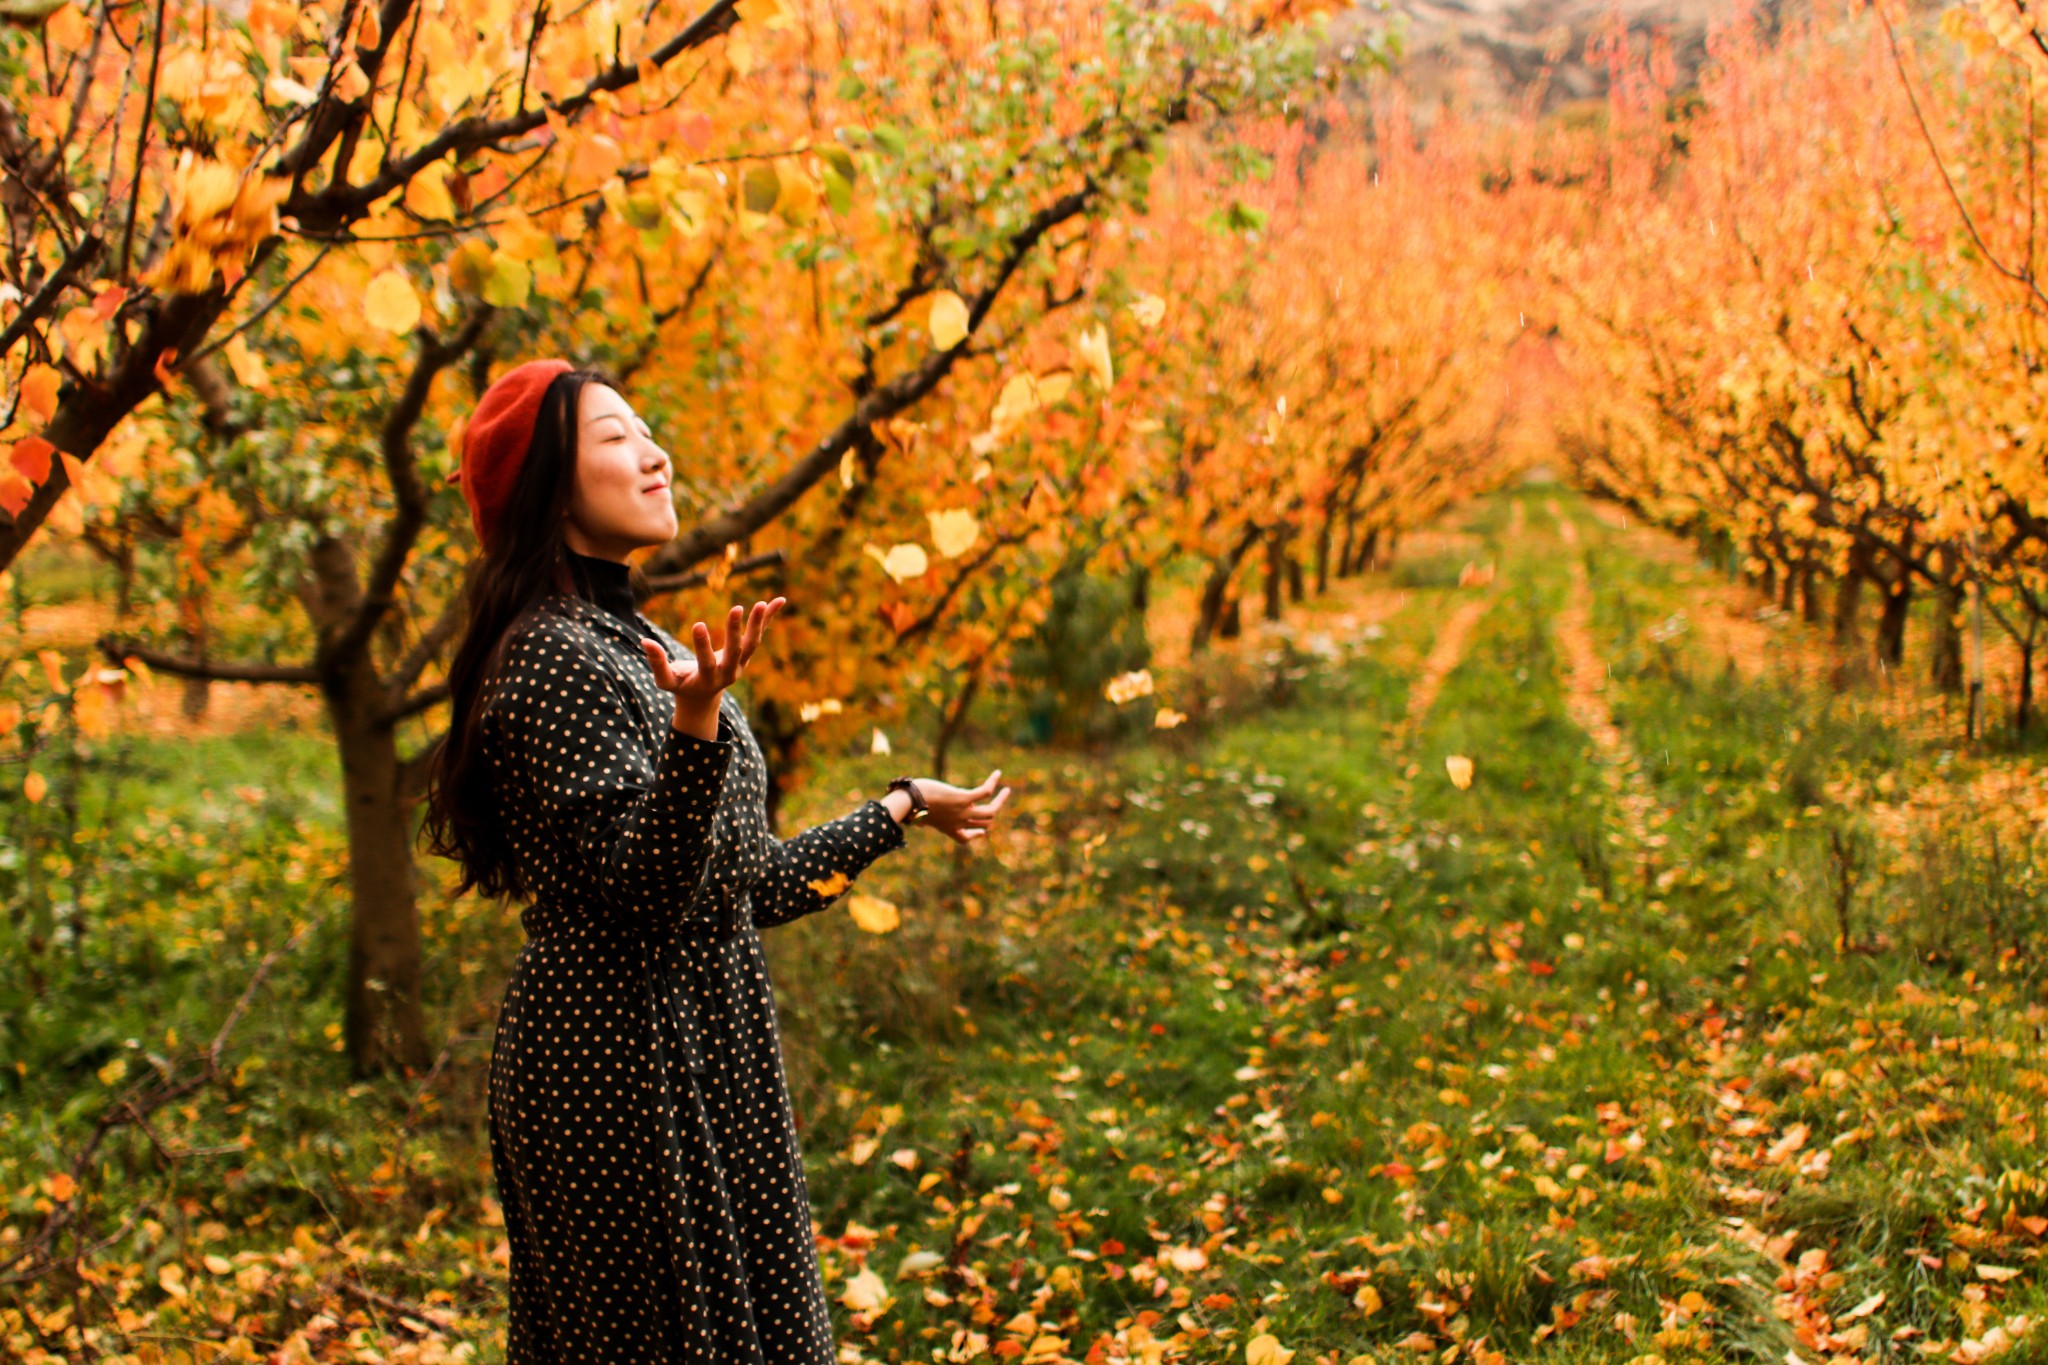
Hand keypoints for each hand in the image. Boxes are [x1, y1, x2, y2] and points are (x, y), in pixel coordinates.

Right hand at [640, 597, 785, 737]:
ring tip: (762, 603)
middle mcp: (729, 672)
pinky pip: (759, 633)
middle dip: (736, 631)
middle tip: (736, 608)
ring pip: (752, 643)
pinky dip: (769, 618)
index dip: (702, 646)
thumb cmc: (681, 686)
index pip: (706, 663)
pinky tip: (780, 601)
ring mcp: (741, 663)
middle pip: (736, 652)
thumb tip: (644, 642)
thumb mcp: (666, 680)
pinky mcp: (746, 653)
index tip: (698, 624)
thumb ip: (657, 663)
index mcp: (709, 680)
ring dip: (758, 624)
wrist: (703, 697)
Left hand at [902, 769, 1011, 844]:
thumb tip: (916, 822)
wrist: (908, 803)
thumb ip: (921, 820)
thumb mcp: (919, 816)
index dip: (976, 835)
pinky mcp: (963, 799)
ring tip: (1006, 790)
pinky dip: (993, 783)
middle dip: (993, 811)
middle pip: (985, 822)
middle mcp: (959, 822)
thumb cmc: (909, 807)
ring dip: (1001, 800)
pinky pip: (984, 792)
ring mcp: (962, 811)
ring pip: (990, 811)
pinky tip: (997, 774)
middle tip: (999, 799)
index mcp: (948, 828)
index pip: (965, 838)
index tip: (981, 831)